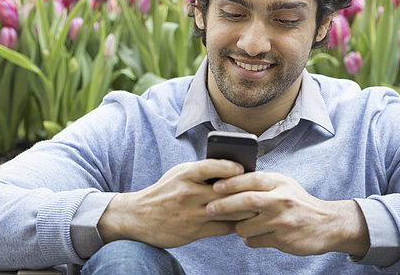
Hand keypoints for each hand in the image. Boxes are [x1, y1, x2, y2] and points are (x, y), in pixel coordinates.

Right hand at [97, 159, 256, 248]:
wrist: (138, 217)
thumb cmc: (163, 192)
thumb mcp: (177, 175)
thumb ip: (200, 172)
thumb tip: (231, 170)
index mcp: (183, 175)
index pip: (209, 167)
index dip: (228, 167)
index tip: (242, 168)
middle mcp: (188, 193)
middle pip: (225, 192)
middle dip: (245, 191)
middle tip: (261, 190)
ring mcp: (191, 214)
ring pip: (228, 211)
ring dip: (245, 209)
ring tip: (259, 206)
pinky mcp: (194, 231)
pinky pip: (223, 228)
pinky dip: (236, 224)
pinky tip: (244, 221)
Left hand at [207, 172, 369, 256]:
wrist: (328, 224)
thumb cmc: (297, 202)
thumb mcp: (283, 185)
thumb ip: (260, 182)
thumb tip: (226, 179)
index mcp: (278, 183)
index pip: (251, 179)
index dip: (231, 182)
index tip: (215, 186)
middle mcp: (281, 200)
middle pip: (246, 201)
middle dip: (224, 205)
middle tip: (209, 208)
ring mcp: (282, 221)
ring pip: (246, 225)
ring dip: (237, 227)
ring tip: (240, 224)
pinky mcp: (282, 239)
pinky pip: (254, 241)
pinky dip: (249, 239)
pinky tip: (254, 235)